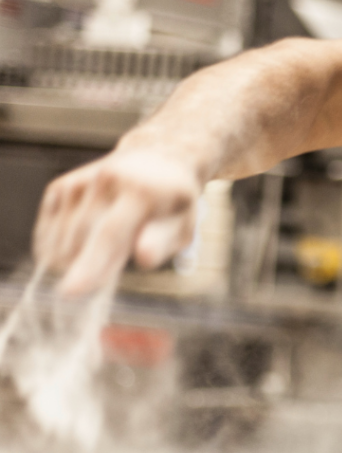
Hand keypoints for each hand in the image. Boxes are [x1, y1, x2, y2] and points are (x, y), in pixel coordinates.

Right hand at [33, 147, 203, 295]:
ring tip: (100, 254)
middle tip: (99, 280)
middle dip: (86, 268)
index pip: (111, 235)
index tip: (69, 293)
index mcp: (140, 191)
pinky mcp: (61, 187)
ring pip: (62, 238)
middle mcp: (106, 180)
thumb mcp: (183, 224)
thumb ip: (163, 241)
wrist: (156, 159)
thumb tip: (144, 258)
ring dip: (75, 259)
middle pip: (83, 239)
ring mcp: (80, 182)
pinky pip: (48, 230)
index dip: (91, 266)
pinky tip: (74, 251)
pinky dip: (56, 249)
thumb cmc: (173, 204)